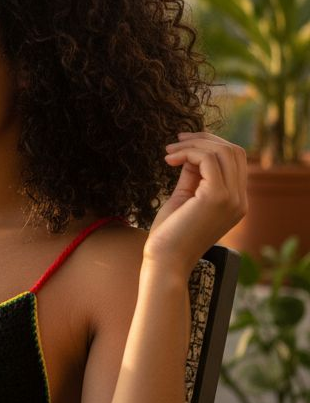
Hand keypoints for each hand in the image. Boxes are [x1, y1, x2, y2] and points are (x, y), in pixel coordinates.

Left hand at [146, 131, 247, 272]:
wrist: (164, 262)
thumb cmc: (168, 235)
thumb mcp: (183, 198)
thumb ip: (192, 176)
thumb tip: (192, 152)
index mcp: (235, 202)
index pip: (234, 161)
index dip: (210, 146)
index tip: (182, 145)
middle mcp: (239, 200)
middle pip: (233, 151)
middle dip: (203, 140)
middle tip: (175, 142)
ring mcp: (232, 199)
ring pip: (222, 151)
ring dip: (193, 145)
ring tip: (169, 152)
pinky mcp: (217, 197)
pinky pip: (208, 159)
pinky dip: (188, 153)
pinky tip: (169, 160)